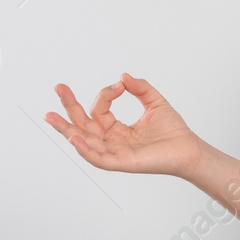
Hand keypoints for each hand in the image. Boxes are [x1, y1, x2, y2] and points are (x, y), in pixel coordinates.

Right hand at [44, 72, 203, 177]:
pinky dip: (84, 149)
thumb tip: (123, 77)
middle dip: (69, 107)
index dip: (106, 94)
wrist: (189, 148)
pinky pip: (98, 158)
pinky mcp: (121, 163)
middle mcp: (111, 141)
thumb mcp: (154, 102)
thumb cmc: (173, 130)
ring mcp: (114, 153)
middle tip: (58, 88)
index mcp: (116, 129)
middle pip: (83, 125)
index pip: (99, 110)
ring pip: (84, 142)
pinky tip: (73, 138)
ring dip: (66, 129)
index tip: (119, 85)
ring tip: (51, 116)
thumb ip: (139, 88)